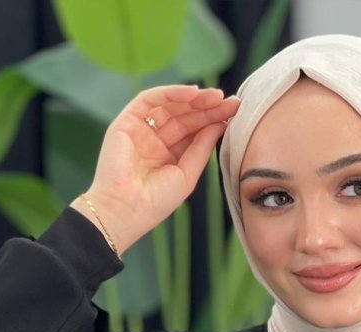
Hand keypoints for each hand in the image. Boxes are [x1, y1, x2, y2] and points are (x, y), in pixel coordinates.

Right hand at [71, 83, 240, 255]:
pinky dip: (171, 93)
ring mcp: (141, 129)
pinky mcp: (126, 121)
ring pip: (170, 105)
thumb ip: (201, 148)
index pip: (194, 132)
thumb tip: (219, 124)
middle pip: (185, 116)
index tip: (234, 113)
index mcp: (169, 156)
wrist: (126, 209)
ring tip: (216, 97)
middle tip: (231, 102)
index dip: (214, 121)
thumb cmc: (155, 202)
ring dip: (194, 99)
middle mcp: (155, 140)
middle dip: (208, 108)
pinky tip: (192, 93)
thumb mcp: (187, 174)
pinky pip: (150, 99)